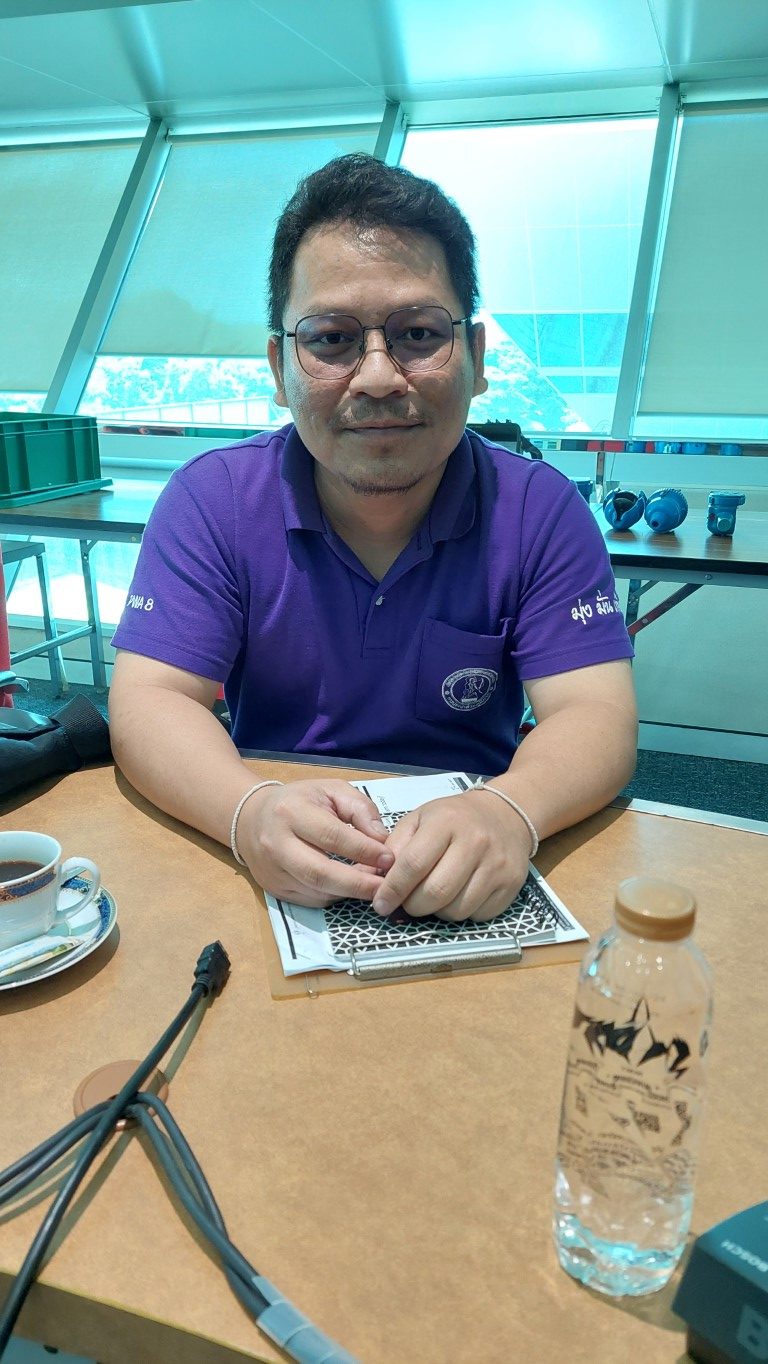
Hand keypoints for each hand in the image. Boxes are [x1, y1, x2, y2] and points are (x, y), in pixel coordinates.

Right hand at [236, 779, 393, 906]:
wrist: (251, 818)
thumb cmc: (299, 801)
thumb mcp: (331, 790)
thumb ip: (359, 808)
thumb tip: (382, 838)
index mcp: (291, 812)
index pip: (332, 836)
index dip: (364, 850)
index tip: (389, 858)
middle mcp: (277, 844)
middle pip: (320, 873)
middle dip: (358, 884)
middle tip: (386, 886)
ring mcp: (272, 871)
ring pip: (317, 891)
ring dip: (350, 892)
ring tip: (374, 886)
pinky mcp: (274, 889)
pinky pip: (311, 900)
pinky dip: (335, 896)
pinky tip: (350, 887)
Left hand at [370, 791, 530, 921]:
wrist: (506, 816)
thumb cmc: (454, 819)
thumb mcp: (420, 819)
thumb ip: (395, 846)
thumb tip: (372, 877)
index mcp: (447, 822)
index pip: (413, 864)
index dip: (392, 889)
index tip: (380, 904)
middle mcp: (476, 842)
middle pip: (435, 892)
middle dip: (412, 906)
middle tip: (406, 903)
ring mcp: (497, 866)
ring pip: (456, 910)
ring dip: (437, 911)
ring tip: (434, 896)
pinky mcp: (511, 886)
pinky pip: (477, 915)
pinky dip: (461, 913)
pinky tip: (458, 896)